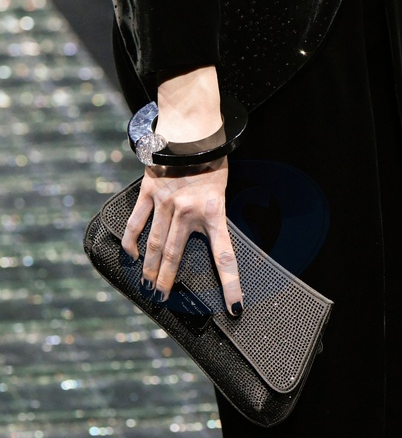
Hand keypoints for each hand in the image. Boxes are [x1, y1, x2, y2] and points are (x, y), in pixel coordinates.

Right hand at [121, 67, 242, 315]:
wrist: (193, 130)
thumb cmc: (212, 159)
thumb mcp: (223, 190)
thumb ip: (214, 214)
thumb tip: (210, 237)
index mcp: (213, 212)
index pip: (225, 256)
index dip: (231, 284)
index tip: (235, 307)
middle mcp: (188, 212)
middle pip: (176, 255)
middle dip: (168, 280)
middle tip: (163, 298)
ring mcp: (166, 203)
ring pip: (155, 243)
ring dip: (150, 267)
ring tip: (147, 286)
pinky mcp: (150, 192)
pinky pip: (137, 221)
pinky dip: (132, 240)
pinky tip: (131, 255)